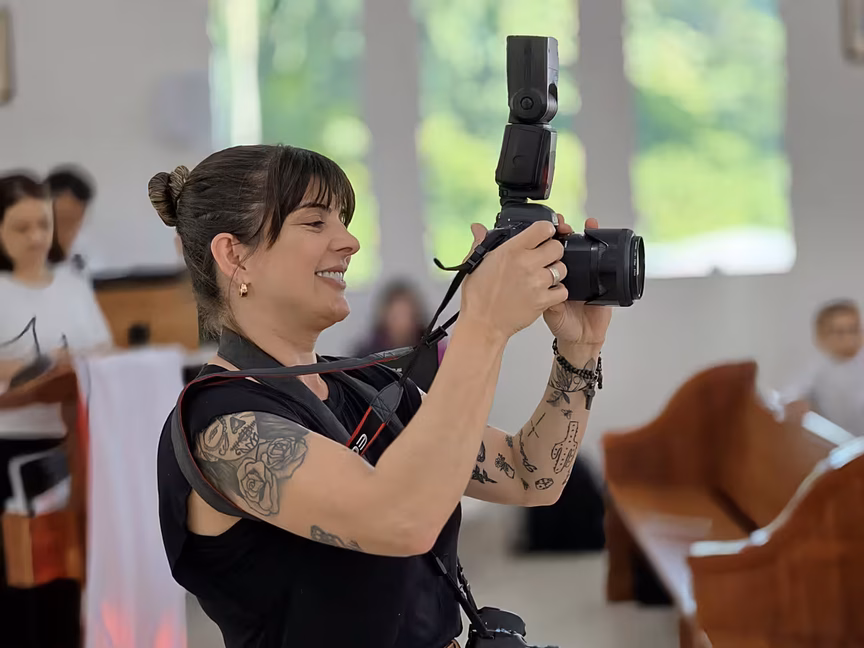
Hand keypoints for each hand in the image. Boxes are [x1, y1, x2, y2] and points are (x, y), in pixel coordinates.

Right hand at [460, 220, 567, 342]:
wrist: (482, 324)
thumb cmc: (478, 296)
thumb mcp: (475, 263)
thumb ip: (481, 242)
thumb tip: (478, 228)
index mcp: (511, 250)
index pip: (543, 228)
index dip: (546, 229)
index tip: (544, 235)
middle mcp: (527, 264)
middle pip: (557, 247)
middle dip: (552, 251)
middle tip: (543, 258)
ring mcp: (537, 282)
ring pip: (562, 268)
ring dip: (555, 271)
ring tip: (542, 277)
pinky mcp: (543, 300)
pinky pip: (562, 290)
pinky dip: (557, 291)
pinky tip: (545, 292)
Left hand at [542, 216, 611, 347]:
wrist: (582, 337)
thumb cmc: (563, 324)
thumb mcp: (551, 313)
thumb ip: (547, 300)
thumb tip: (541, 290)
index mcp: (552, 277)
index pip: (548, 252)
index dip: (547, 239)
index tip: (547, 229)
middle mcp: (568, 273)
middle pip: (566, 245)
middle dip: (565, 232)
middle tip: (563, 225)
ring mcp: (585, 275)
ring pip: (585, 250)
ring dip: (586, 235)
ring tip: (587, 226)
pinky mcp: (602, 280)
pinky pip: (603, 261)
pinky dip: (604, 248)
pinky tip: (601, 237)